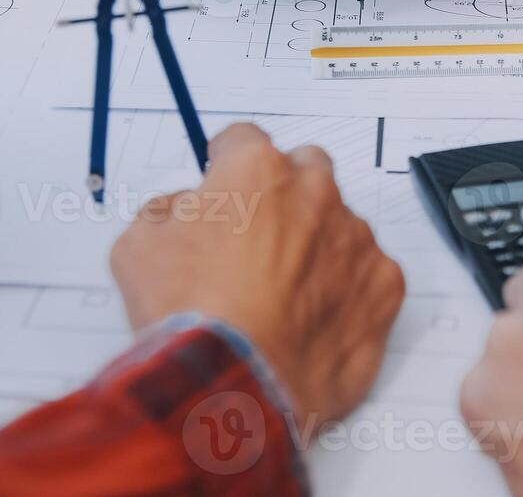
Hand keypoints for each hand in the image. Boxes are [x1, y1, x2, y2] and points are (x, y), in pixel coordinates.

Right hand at [112, 124, 404, 423]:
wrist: (234, 382)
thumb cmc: (189, 314)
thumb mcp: (138, 246)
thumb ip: (168, 210)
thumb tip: (184, 209)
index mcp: (258, 170)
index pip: (246, 140)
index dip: (229, 162)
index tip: (224, 179)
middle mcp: (316, 192)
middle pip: (307, 171)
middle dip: (284, 194)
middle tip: (258, 238)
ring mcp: (356, 238)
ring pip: (341, 225)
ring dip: (318, 247)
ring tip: (283, 295)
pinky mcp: (384, 285)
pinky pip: (369, 275)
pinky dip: (348, 291)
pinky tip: (314, 319)